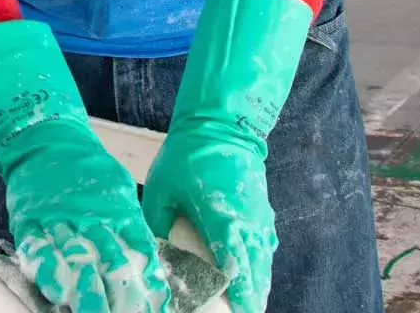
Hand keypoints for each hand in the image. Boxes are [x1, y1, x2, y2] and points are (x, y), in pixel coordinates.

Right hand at [1, 120, 170, 312]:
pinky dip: (47, 271)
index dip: (149, 283)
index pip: (140, 252)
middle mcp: (91, 218)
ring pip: (77, 260)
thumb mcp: (119, 189)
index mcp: (119, 211)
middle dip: (121, 297)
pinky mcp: (30, 222)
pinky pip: (38, 248)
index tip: (156, 309)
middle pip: (110, 262)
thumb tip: (148, 263)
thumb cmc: (87, 169)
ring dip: (87, 293)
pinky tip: (57, 293)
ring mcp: (59, 220)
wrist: (44, 139)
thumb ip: (131, 224)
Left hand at [142, 124, 272, 312]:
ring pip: (263, 262)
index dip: (237, 293)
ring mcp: (259, 218)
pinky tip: (255, 279)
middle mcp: (248, 223)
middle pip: (255, 271)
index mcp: (223, 219)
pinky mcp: (262, 212)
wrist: (222, 125)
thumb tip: (154, 252)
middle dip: (251, 297)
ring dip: (258, 284)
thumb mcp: (161, 188)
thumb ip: (157, 223)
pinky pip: (265, 247)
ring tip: (251, 305)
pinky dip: (261, 266)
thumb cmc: (188, 155)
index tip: (238, 311)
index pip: (234, 266)